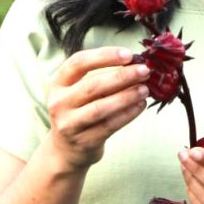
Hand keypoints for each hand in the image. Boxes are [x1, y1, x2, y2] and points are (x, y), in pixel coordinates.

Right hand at [47, 46, 149, 171]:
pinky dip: (128, 114)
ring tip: (145, 89)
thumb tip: (136, 63)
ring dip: (127, 96)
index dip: (104, 56)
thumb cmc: (80, 111)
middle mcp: (59, 103)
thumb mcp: (79, 91)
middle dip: (122, 76)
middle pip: (92, 85)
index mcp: (58, 83)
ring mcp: (69, 124)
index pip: (78, 62)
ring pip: (101, 108)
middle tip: (144, 71)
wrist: (66, 149)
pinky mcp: (84, 141)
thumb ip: (101, 76)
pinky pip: (110, 125)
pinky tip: (141, 105)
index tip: (128, 54)